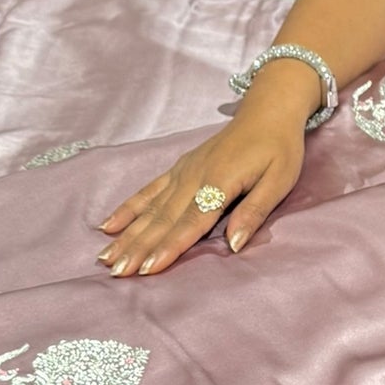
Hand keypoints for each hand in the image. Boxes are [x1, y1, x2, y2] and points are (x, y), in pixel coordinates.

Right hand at [96, 120, 303, 274]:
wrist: (267, 111)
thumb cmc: (279, 149)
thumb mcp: (278, 181)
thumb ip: (254, 212)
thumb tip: (235, 246)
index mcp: (219, 183)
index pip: (190, 222)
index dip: (168, 247)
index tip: (148, 269)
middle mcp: (193, 178)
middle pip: (162, 219)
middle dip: (138, 248)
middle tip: (117, 272)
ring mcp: (182, 172)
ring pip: (150, 209)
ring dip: (128, 234)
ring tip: (106, 257)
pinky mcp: (179, 169)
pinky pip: (148, 191)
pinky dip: (128, 209)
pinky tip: (109, 225)